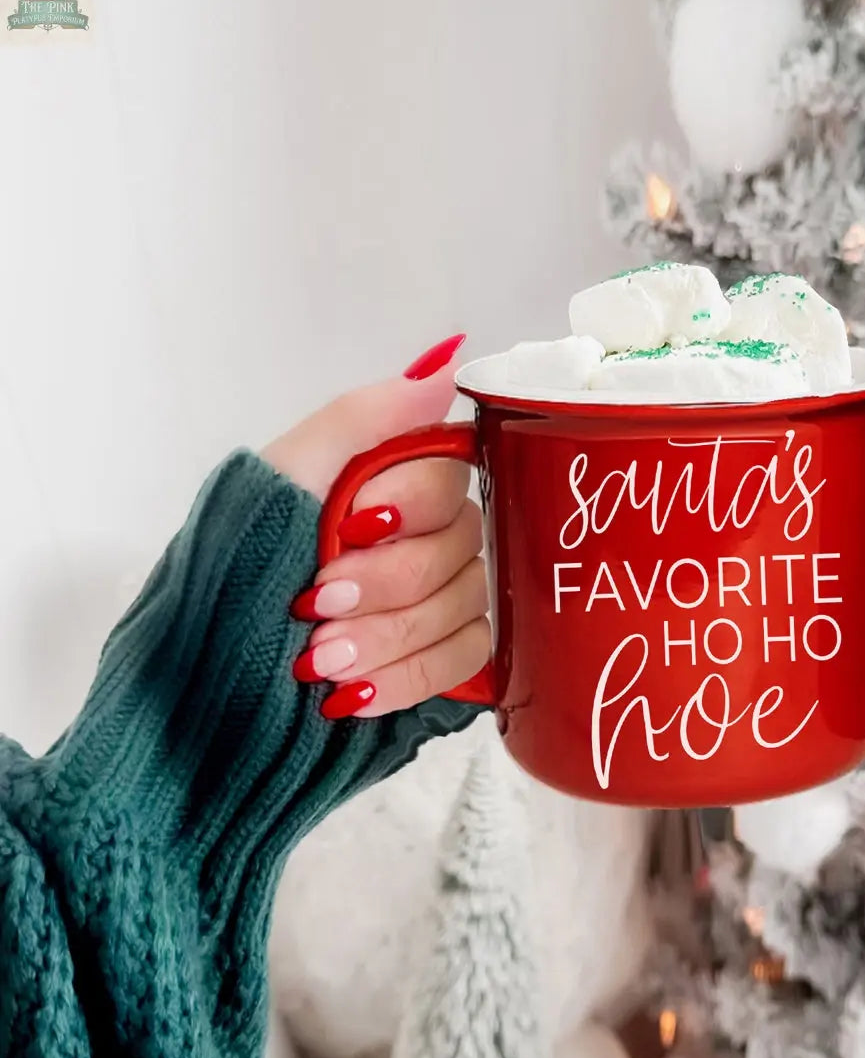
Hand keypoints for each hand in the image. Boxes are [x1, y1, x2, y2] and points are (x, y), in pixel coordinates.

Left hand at [262, 334, 488, 718]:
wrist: (206, 666)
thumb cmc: (237, 564)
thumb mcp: (283, 478)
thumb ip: (363, 419)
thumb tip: (443, 365)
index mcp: (391, 480)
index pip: (447, 476)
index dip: (407, 506)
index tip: (348, 527)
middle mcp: (427, 532)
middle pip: (457, 547)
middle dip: (383, 584)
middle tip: (315, 603)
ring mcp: (441, 595)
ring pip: (462, 606)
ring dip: (386, 637)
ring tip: (320, 660)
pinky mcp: (443, 652)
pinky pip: (464, 658)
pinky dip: (409, 677)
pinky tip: (358, 692)